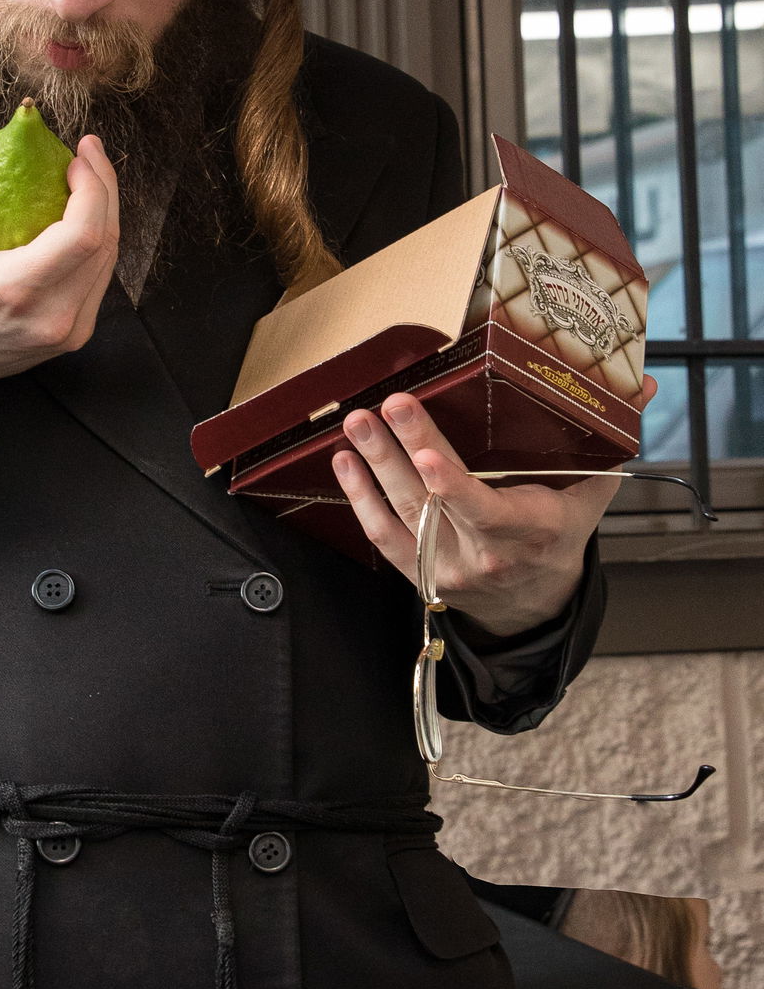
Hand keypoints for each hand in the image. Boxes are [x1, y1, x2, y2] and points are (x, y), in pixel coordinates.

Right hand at [0, 117, 119, 437]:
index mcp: (14, 290)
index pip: (83, 234)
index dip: (95, 186)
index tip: (79, 153)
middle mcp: (51, 318)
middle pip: (106, 243)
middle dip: (105, 189)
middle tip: (88, 154)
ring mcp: (67, 333)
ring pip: (109, 262)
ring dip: (105, 213)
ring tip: (86, 178)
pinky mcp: (73, 337)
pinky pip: (99, 280)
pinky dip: (96, 243)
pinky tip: (81, 214)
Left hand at [330, 376, 659, 636]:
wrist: (532, 602)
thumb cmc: (558, 534)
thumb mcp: (591, 494)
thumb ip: (608, 442)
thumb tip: (642, 386)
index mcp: (531, 532)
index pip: (486, 512)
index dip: (453, 487)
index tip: (426, 457)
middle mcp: (484, 554)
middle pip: (435, 503)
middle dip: (405, 452)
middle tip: (386, 406)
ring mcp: (446, 566)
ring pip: (403, 514)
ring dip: (375, 464)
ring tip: (359, 422)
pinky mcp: (417, 571)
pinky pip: (382, 535)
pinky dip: (360, 496)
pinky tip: (346, 461)